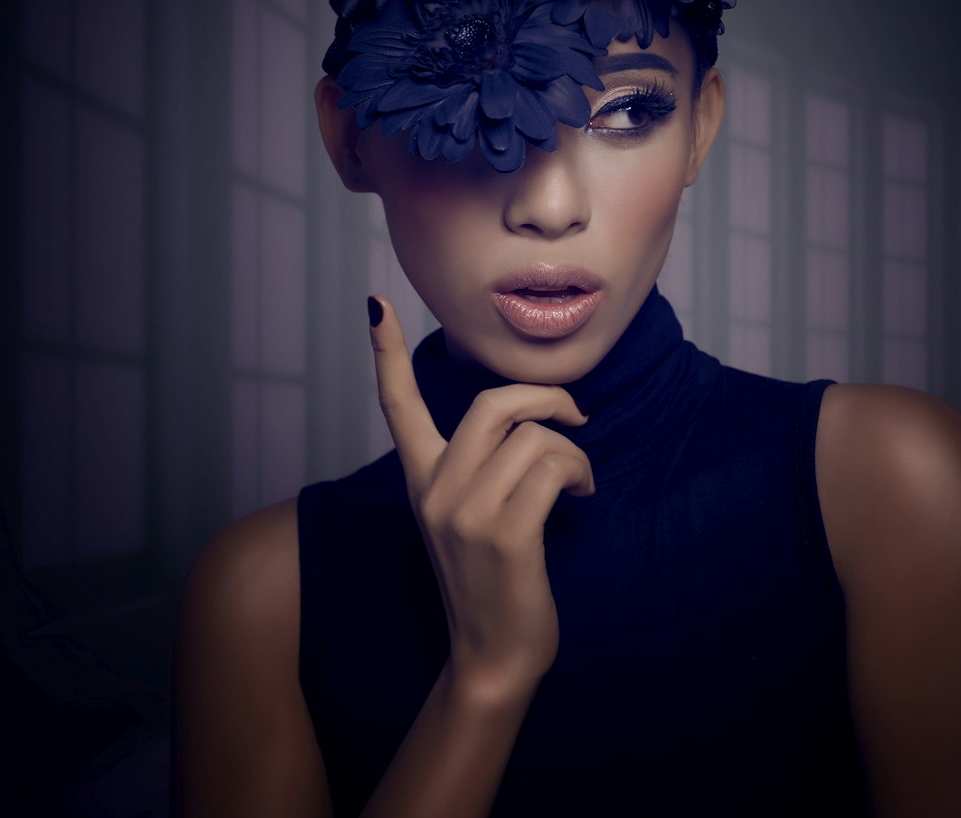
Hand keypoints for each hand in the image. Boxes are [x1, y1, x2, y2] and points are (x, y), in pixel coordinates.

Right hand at [368, 296, 594, 698]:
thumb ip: (479, 466)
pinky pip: (554, 468)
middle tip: (575, 417)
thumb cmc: (490, 579)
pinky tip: (584, 495)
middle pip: (494, 403)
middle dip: (547, 397)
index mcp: (421, 479)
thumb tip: (528, 420)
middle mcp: (435, 490)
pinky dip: (580, 473)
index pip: (395, 405)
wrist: (492, 655)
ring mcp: (467, 513)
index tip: (376, 305)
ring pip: (535, 437)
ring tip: (579, 479)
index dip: (386, 352)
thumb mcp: (466, 516)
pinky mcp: (506, 534)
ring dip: (574, 451)